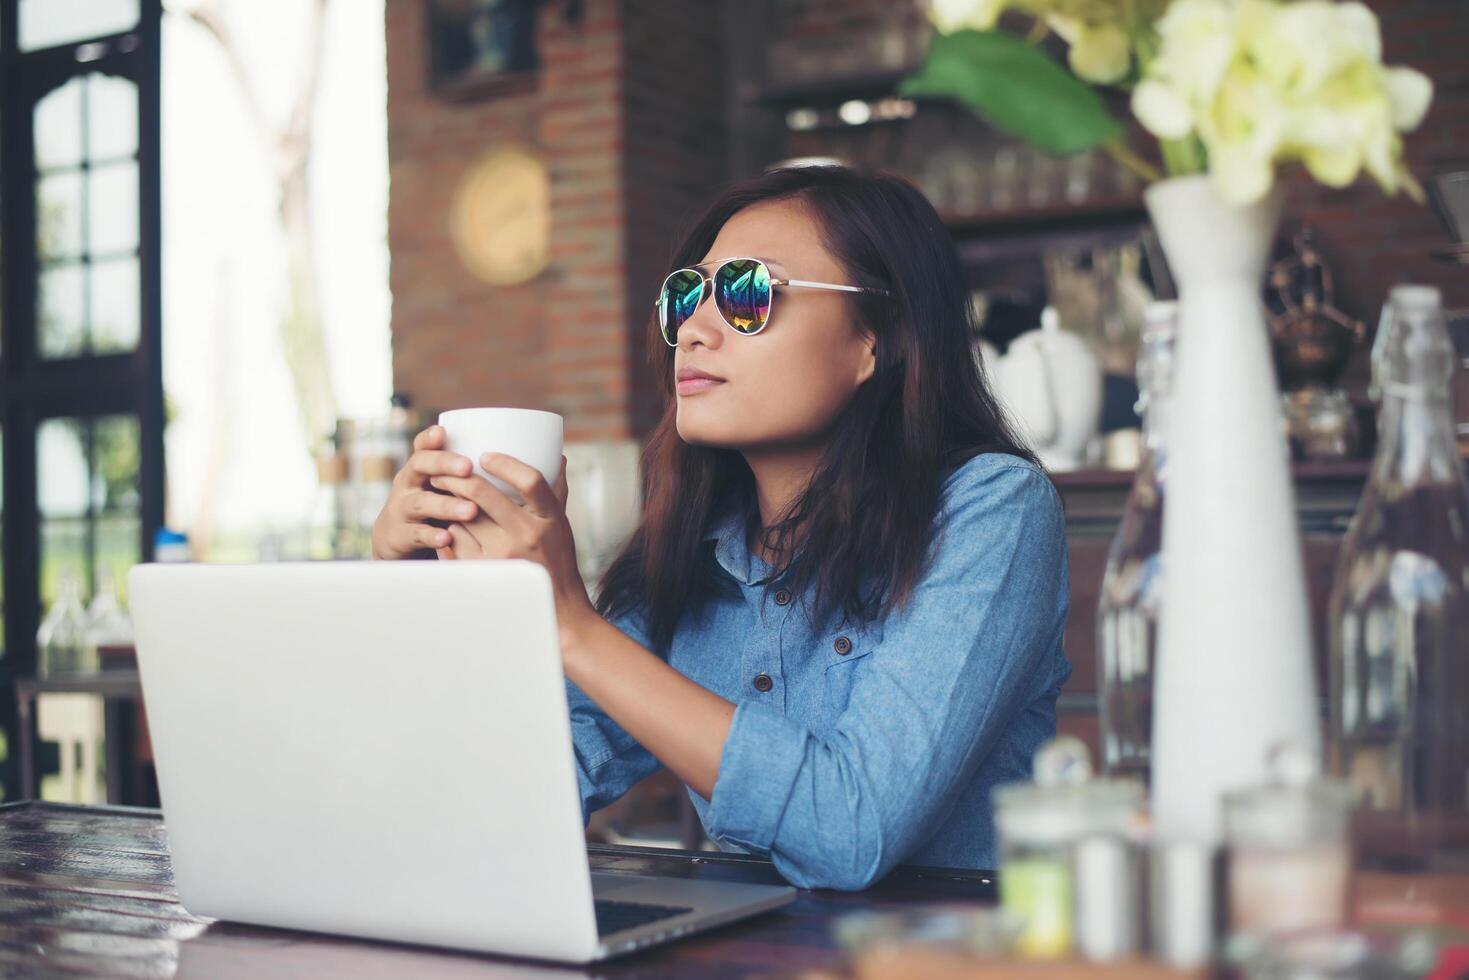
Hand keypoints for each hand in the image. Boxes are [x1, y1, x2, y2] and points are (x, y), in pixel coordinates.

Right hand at [370, 425, 481, 560]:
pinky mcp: (401, 535)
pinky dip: (432, 536)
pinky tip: (447, 539)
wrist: (397, 538)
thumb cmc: (431, 505)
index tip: (443, 432)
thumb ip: (463, 471)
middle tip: (468, 467)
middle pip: (419, 466)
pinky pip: (416, 534)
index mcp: (419, 468)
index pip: (421, 447)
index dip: (429, 439)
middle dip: (443, 463)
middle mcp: (407, 483)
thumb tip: (508, 459)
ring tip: (471, 510)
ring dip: (446, 505)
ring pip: (421, 502)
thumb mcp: (441, 484)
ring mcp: (402, 509)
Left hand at [430, 452, 599, 647]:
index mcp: (549, 518)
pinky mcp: (484, 571)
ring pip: (462, 516)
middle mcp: (527, 535)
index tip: (486, 456)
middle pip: (483, 493)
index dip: (505, 463)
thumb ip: (557, 491)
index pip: (529, 480)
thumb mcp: (562, 525)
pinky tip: (446, 524)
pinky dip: (448, 529)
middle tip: (443, 470)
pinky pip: (455, 541)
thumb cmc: (558, 562)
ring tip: (439, 493)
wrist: (558, 610)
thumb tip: (559, 457)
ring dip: (447, 501)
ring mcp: (503, 555)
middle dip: (456, 476)